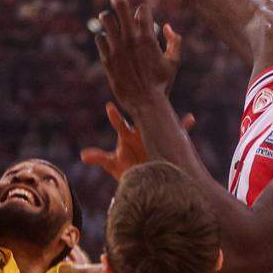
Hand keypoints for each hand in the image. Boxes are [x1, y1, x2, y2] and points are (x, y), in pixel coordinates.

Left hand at [79, 102, 194, 180]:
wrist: (143, 176)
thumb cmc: (126, 167)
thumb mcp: (113, 164)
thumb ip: (99, 157)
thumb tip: (82, 156)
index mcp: (127, 135)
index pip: (119, 124)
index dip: (114, 116)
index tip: (108, 106)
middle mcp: (141, 132)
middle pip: (141, 119)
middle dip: (141, 110)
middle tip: (140, 96)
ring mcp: (154, 136)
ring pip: (159, 124)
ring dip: (165, 117)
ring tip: (168, 108)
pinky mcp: (166, 143)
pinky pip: (176, 134)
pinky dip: (183, 127)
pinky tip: (190, 119)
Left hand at [93, 0, 180, 108]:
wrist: (145, 103)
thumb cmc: (162, 84)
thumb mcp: (174, 62)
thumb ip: (175, 41)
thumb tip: (166, 26)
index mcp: (148, 37)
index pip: (142, 9)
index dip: (141, 11)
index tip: (139, 18)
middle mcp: (131, 39)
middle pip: (121, 6)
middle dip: (118, 0)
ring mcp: (117, 48)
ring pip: (106, 19)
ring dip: (107, 17)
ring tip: (107, 19)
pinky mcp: (107, 59)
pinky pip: (100, 39)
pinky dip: (103, 38)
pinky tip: (107, 42)